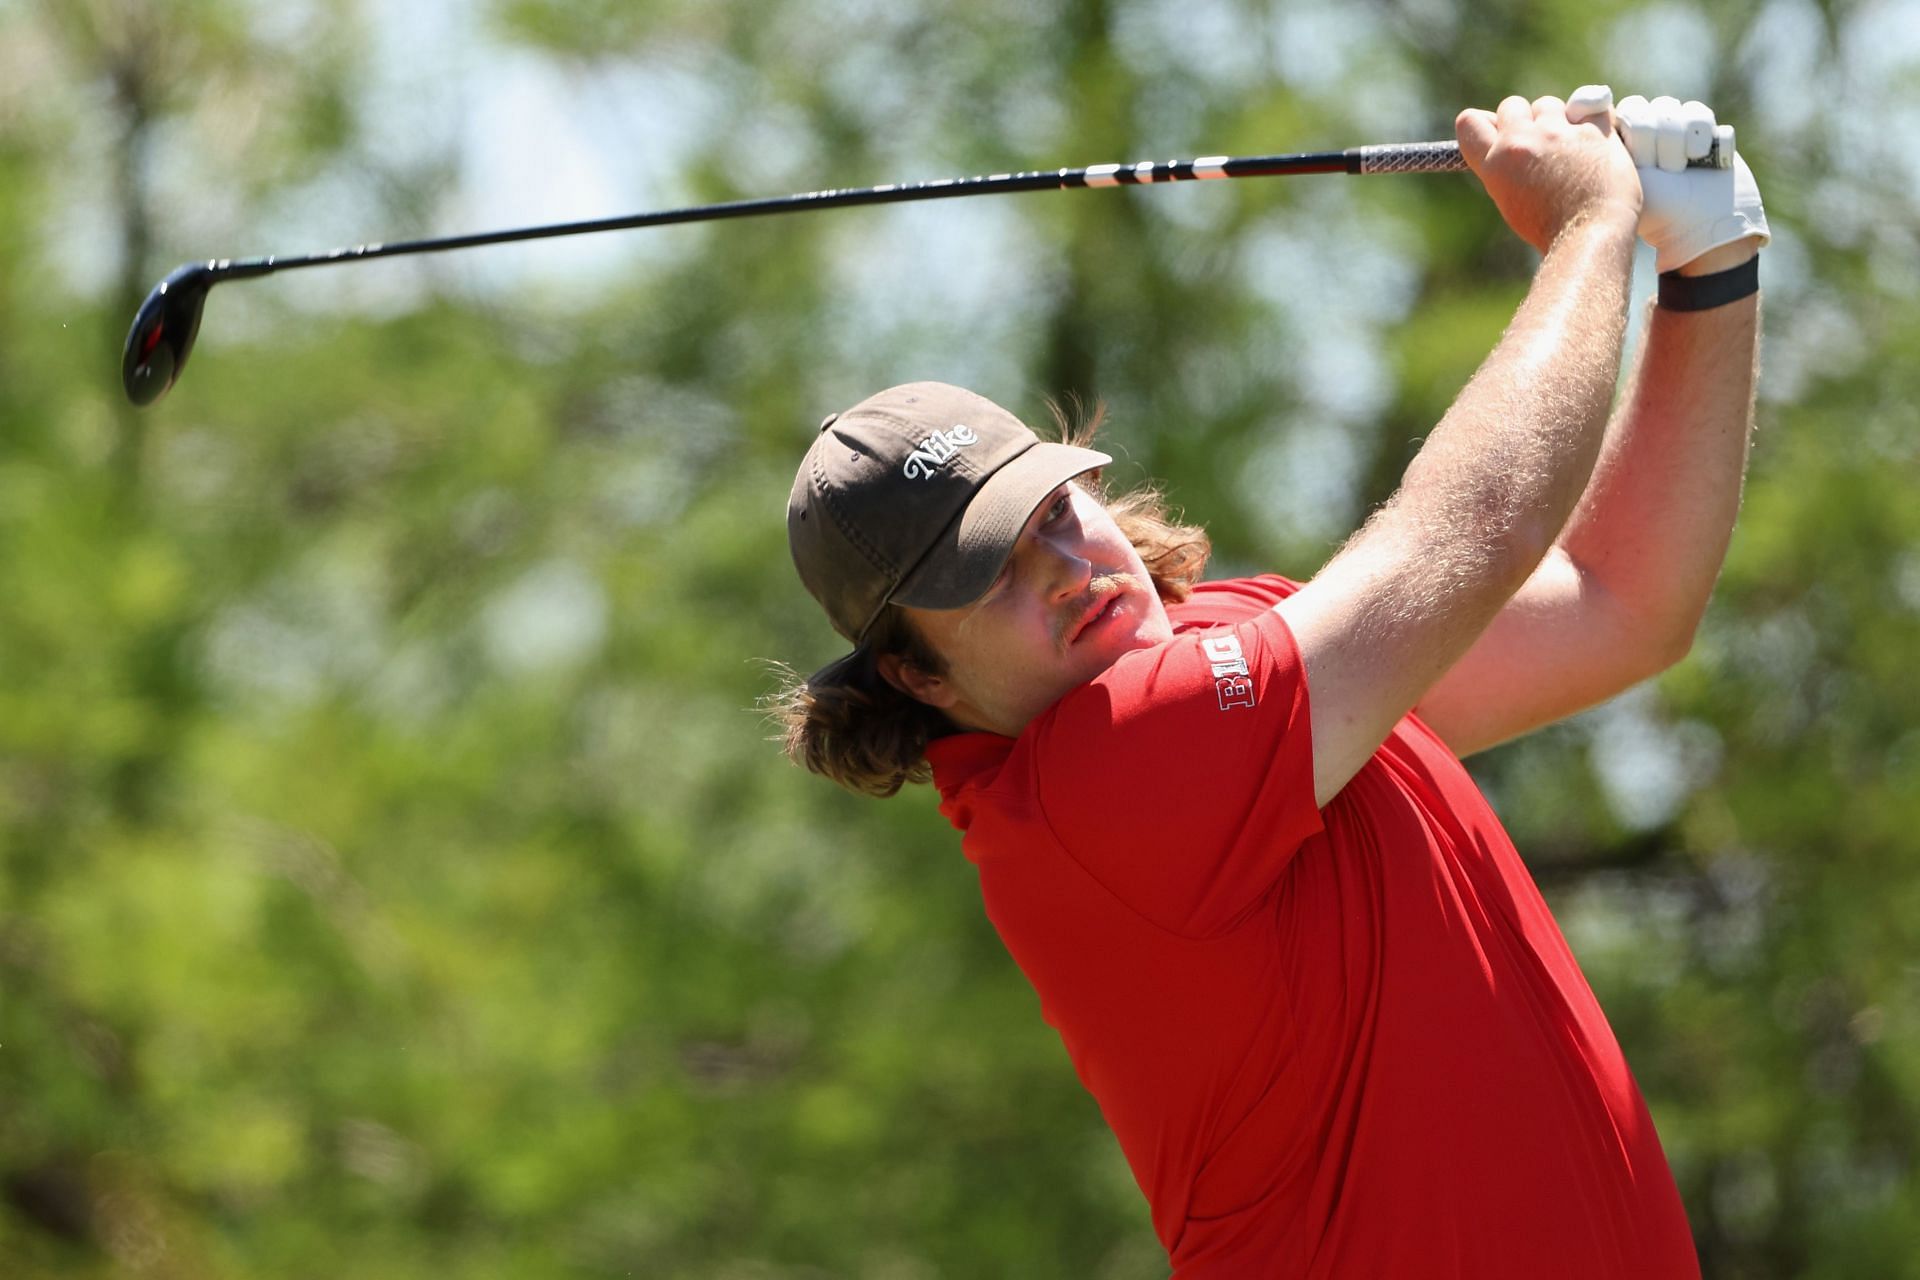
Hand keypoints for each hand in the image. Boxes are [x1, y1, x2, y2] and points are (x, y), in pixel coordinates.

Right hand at [1455, 89, 1641, 253]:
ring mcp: (1558, 133)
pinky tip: (1596, 140)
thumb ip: (1503, 166)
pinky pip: (1593, 106)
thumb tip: (1504, 137)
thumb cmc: (1550, 228)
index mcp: (1495, 164)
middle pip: (1512, 105)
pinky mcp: (1593, 130)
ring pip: (1549, 104)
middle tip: (1541, 146)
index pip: (1469, 122)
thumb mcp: (1511, 199)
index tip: (1502, 133)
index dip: (1487, 124)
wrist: (1591, 238)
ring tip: (1571, 150)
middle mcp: (1522, 143)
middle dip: (1525, 121)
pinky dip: (1595, 119)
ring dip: (1558, 120)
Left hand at [1615, 93, 1769, 272]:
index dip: (1630, 128)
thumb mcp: (1619, 182)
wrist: (1702, 228)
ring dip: (1679, 142)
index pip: (1617, 112)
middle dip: (1655, 141)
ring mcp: (1674, 130)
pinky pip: (1698, 113)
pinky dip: (1702, 136)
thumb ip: (1598, 149)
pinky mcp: (1705, 130)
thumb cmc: (1656, 212)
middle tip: (1663, 171)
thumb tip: (1583, 111)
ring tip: (1681, 169)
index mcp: (1616, 146)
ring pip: (1671, 109)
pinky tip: (1703, 159)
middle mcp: (1643, 134)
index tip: (1639, 154)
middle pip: (1642, 108)